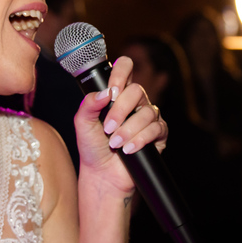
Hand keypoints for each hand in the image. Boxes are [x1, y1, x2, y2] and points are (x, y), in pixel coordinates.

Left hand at [73, 55, 168, 192]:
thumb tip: (105, 93)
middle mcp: (136, 102)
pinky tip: (128, 149)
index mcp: (118, 94)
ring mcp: (149, 117)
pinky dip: (140, 139)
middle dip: (120, 111)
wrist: (103, 174)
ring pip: (147, 112)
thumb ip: (88, 105)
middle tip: (107, 128)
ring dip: (128, 130)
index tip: (112, 91)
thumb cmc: (93, 147)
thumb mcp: (83, 124)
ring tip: (115, 144)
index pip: (126, 68)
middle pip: (137, 91)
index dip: (121, 73)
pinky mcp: (158, 134)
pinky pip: (156, 129)